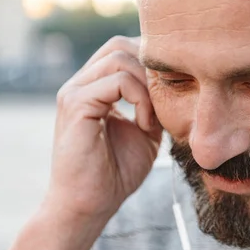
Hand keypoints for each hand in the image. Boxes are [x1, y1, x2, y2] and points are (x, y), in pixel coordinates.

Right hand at [46, 36, 161, 219]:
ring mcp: (74, 91)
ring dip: (147, 85)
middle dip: (150, 68)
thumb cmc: (116, 172)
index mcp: (94, 87)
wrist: (90, 205)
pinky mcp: (75, 104)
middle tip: (164, 101)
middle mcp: (80, 83)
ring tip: (153, 118)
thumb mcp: (146, 130)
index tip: (171, 93)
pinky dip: (140, 98)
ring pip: (120, 57)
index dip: (152, 64)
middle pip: (120, 44)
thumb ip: (154, 103)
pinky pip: (117, 80)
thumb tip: (175, 81)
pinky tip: (145, 125)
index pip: (124, 50)